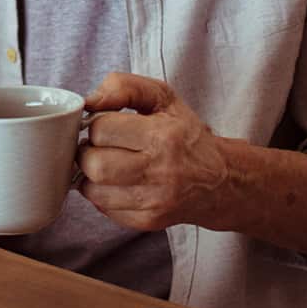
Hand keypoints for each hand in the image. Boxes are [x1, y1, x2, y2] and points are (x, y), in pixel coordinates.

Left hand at [77, 73, 231, 231]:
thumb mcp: (162, 97)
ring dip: (90, 176)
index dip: (95, 124)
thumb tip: (89, 101)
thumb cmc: (185, 134)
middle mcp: (161, 170)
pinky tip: (118, 183)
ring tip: (106, 164)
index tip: (104, 125)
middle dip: (87, 152)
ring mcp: (154, 200)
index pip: (102, 129)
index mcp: (163, 135)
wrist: (219, 180)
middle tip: (98, 147)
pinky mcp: (148, 221)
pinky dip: (102, 195)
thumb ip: (124, 86)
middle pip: (94, 164)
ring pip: (93, 190)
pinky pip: (104, 209)